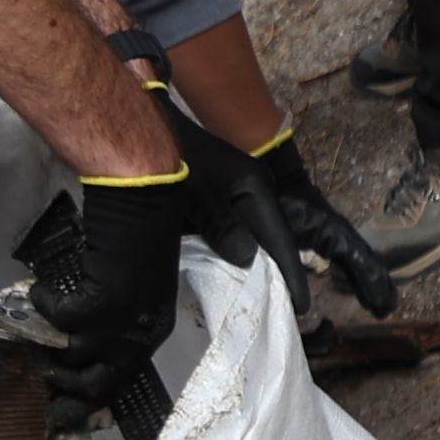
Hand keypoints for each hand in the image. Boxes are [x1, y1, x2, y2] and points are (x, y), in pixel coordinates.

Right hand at [0, 171, 227, 439]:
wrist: (145, 199)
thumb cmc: (141, 235)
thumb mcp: (137, 286)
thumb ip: (118, 316)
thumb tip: (83, 340)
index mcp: (154, 332)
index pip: (121, 382)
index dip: (87, 401)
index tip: (59, 413)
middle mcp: (143, 334)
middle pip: (99, 384)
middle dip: (64, 389)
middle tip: (37, 381)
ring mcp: (125, 320)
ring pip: (76, 356)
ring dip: (48, 348)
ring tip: (31, 334)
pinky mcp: (105, 301)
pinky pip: (62, 320)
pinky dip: (45, 306)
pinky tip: (40, 291)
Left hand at [143, 80, 295, 288]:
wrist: (140, 130)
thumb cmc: (172, 160)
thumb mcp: (199, 195)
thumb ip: (224, 226)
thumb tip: (249, 259)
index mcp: (255, 188)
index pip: (280, 239)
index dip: (290, 273)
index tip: (299, 306)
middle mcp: (248, 190)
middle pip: (266, 239)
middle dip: (271, 273)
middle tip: (278, 308)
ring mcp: (228, 192)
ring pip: (243, 237)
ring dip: (245, 265)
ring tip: (253, 299)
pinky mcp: (206, 197)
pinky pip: (221, 231)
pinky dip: (222, 252)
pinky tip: (220, 274)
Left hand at [252, 129, 399, 313]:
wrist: (280, 178)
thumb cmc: (279, 204)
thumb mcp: (279, 232)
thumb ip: (286, 260)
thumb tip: (294, 293)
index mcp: (334, 233)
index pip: (360, 263)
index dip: (370, 286)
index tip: (379, 307)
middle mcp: (344, 234)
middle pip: (369, 263)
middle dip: (380, 287)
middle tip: (387, 311)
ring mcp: (341, 233)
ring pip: (364, 260)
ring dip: (375, 281)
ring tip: (383, 305)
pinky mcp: (333, 235)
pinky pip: (354, 257)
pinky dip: (362, 273)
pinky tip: (362, 288)